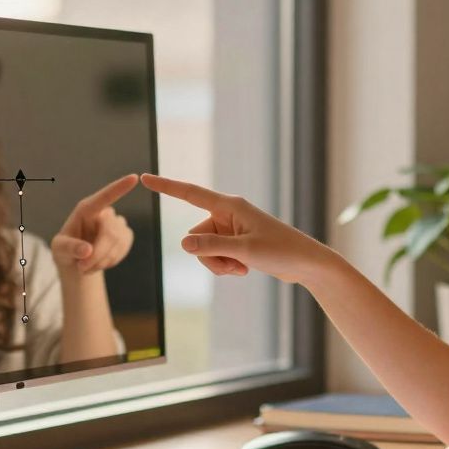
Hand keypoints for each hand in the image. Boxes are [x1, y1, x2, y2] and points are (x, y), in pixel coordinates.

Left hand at [51, 174, 136, 275]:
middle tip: (82, 268)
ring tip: (86, 266)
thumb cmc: (65, 250)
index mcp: (86, 209)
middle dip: (98, 254)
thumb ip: (70, 248)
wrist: (77, 261)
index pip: (105, 197)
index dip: (119, 188)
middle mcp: (104, 212)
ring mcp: (117, 223)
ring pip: (117, 242)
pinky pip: (123, 249)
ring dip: (102, 260)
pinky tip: (100, 262)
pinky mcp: (126, 235)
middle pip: (110, 232)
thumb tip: (87, 250)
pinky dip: (110, 260)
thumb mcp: (59, 249)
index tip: (134, 177)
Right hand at [139, 173, 331, 284]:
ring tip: (242, 268)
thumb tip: (183, 244)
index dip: (166, 186)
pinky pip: (215, 256)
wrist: (306, 263)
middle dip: (208, 256)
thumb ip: (212, 247)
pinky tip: (244, 270)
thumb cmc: (281, 251)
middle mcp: (227, 214)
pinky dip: (225, 266)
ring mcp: (230, 229)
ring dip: (218, 264)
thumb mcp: (245, 251)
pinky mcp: (235, 242)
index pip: (190, 193)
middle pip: (195, 236)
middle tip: (235, 264)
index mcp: (229, 205)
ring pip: (203, 250)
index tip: (143, 178)